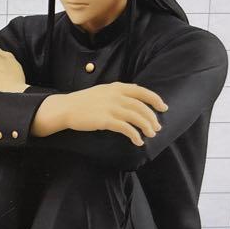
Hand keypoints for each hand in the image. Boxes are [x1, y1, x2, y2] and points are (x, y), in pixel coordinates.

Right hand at [42, 82, 167, 145]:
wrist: (66, 108)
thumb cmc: (83, 101)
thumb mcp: (102, 90)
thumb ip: (118, 91)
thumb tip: (136, 93)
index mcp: (116, 87)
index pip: (142, 91)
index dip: (155, 99)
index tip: (163, 107)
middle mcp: (115, 96)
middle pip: (141, 106)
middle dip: (152, 117)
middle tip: (157, 127)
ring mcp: (110, 108)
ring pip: (136, 117)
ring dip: (146, 127)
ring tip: (151, 134)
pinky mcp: (105, 120)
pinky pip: (126, 128)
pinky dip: (135, 135)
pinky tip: (138, 141)